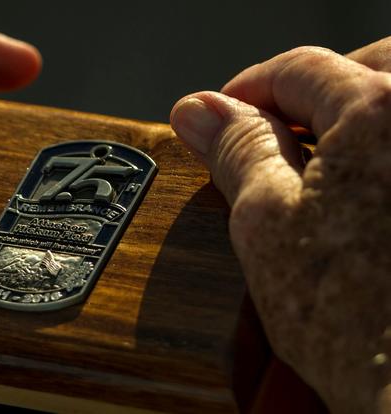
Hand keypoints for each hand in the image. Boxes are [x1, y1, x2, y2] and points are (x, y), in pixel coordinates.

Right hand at [171, 41, 390, 412]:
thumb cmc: (353, 322)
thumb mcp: (266, 223)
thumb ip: (237, 151)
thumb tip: (199, 111)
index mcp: (380, 110)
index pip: (300, 69)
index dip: (247, 90)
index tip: (219, 114)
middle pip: (363, 68)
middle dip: (308, 91)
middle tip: (266, 128)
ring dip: (350, 111)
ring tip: (312, 153)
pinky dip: (380, 143)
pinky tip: (359, 178)